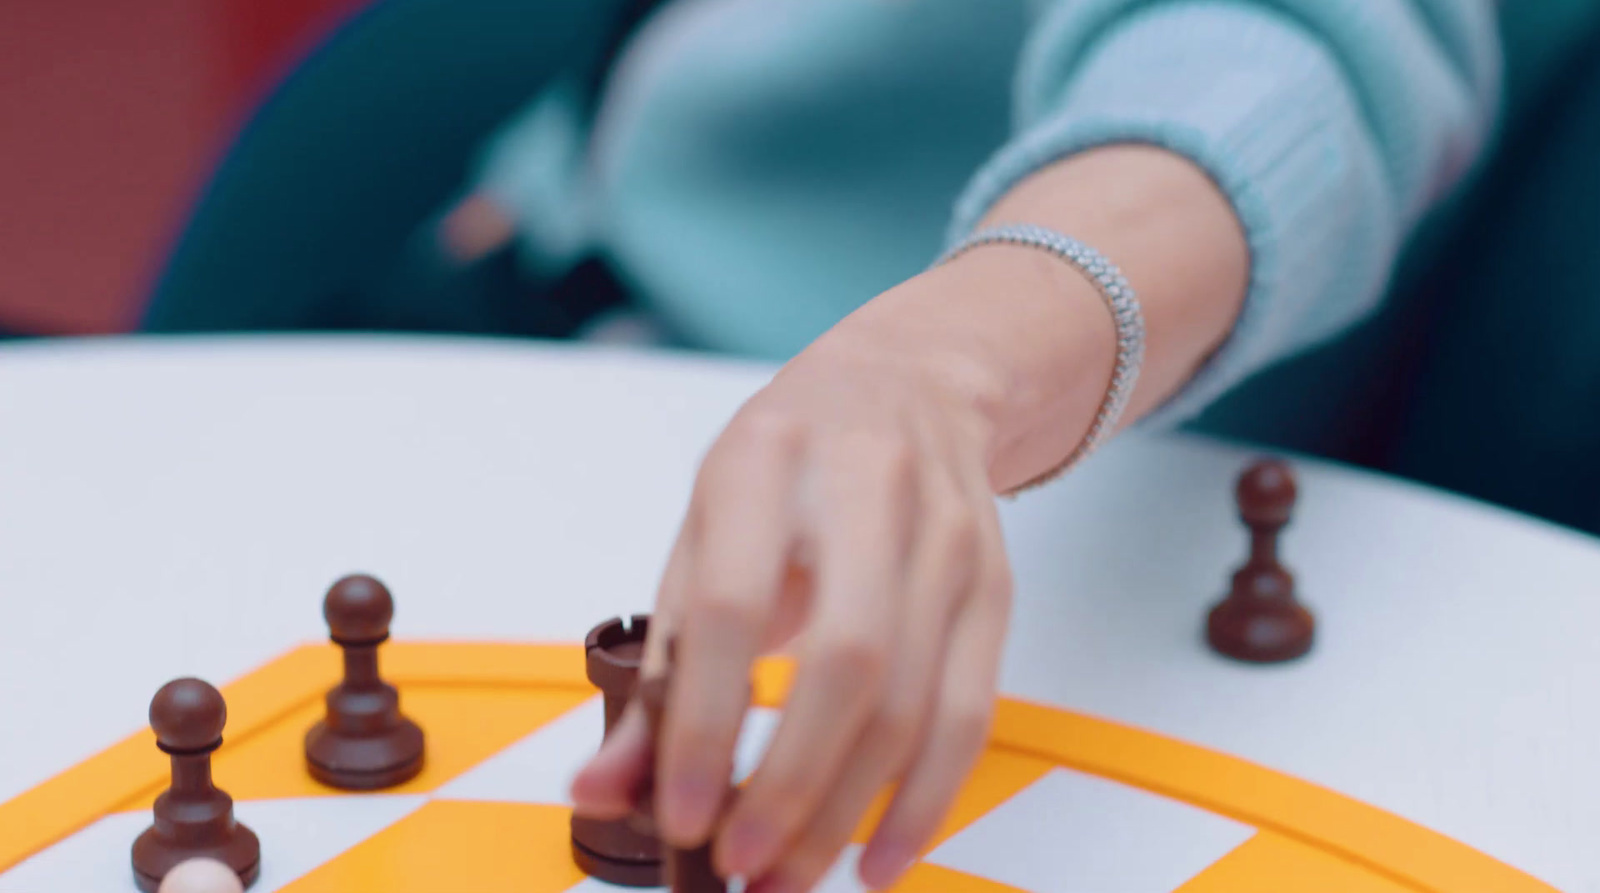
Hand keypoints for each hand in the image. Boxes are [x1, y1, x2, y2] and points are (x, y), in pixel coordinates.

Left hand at [571, 283, 1015, 891]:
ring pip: (912, 700)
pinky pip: (969, 712)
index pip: (732, 605)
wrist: (911, 382)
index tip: (676, 812)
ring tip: (791, 875)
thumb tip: (603, 790)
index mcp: (763, 464)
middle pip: (846, 662)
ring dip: (849, 810)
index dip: (701, 722)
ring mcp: (945, 540)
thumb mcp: (700, 535)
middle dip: (790, 785)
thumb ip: (654, 666)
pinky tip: (880, 856)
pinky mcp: (993, 586)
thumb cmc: (787, 465)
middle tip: (741, 863)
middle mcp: (866, 490)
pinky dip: (926, 801)